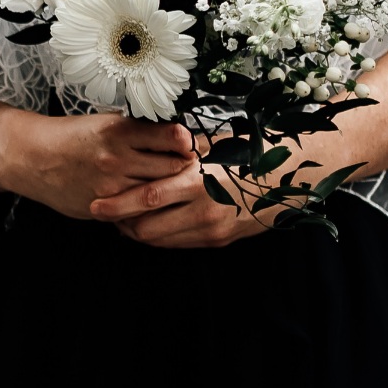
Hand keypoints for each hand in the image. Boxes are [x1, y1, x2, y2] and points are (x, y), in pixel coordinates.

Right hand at [0, 108, 195, 220]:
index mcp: (120, 130)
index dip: (190, 143)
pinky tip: (159, 206)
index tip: (198, 146)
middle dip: (189, 170)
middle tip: (203, 170)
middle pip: (172, 167)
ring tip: (186, 189)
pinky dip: (150, 209)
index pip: (172, 136)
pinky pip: (137, 212)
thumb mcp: (104, 123)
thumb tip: (176, 137)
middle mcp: (117, 157)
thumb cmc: (70, 137)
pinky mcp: (102, 206)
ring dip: (173, 191)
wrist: (32, 157)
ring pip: (158, 192)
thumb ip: (137, 132)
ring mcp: (110, 185)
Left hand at [88, 160, 278, 247]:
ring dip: (137, 232)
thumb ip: (178, 150)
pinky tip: (151, 224)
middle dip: (121, 224)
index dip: (117, 205)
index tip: (96, 204)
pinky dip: (159, 236)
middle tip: (103, 214)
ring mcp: (211, 228)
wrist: (291, 178)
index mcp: (197, 180)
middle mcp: (202, 209)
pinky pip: (178, 243)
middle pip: (146, 227)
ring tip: (123, 219)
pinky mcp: (219, 240)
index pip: (146, 199)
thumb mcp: (212, 145)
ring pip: (160, 240)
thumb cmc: (248, 152)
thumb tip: (143, 144)